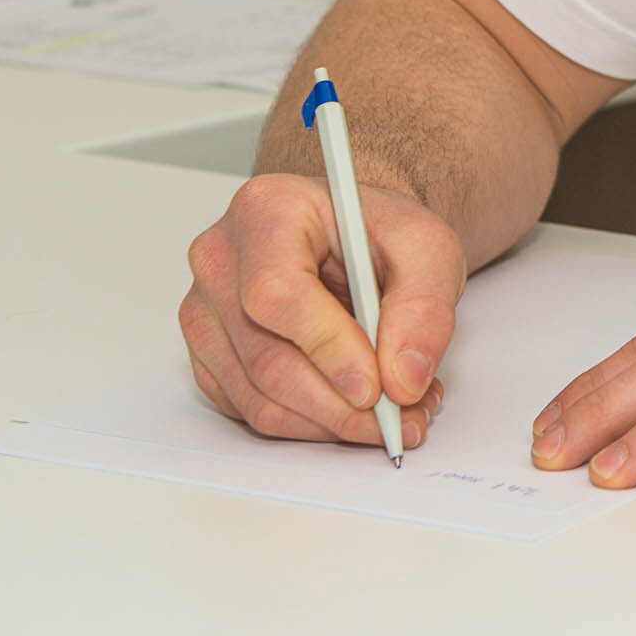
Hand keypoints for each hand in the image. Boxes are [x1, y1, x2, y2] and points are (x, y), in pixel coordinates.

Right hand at [179, 171, 464, 448]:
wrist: (355, 239)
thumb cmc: (379, 233)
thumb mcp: (428, 248)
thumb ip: (424, 308)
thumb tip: (403, 378)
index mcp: (267, 211)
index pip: (277, 292)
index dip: (327, 347)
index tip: (376, 386)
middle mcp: (221, 260)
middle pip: (266, 358)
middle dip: (342, 404)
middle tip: (403, 418)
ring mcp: (207, 312)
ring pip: (259, 398)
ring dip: (333, 422)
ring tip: (394, 413)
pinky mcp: (210, 356)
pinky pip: (253, 411)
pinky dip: (310, 424)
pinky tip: (355, 408)